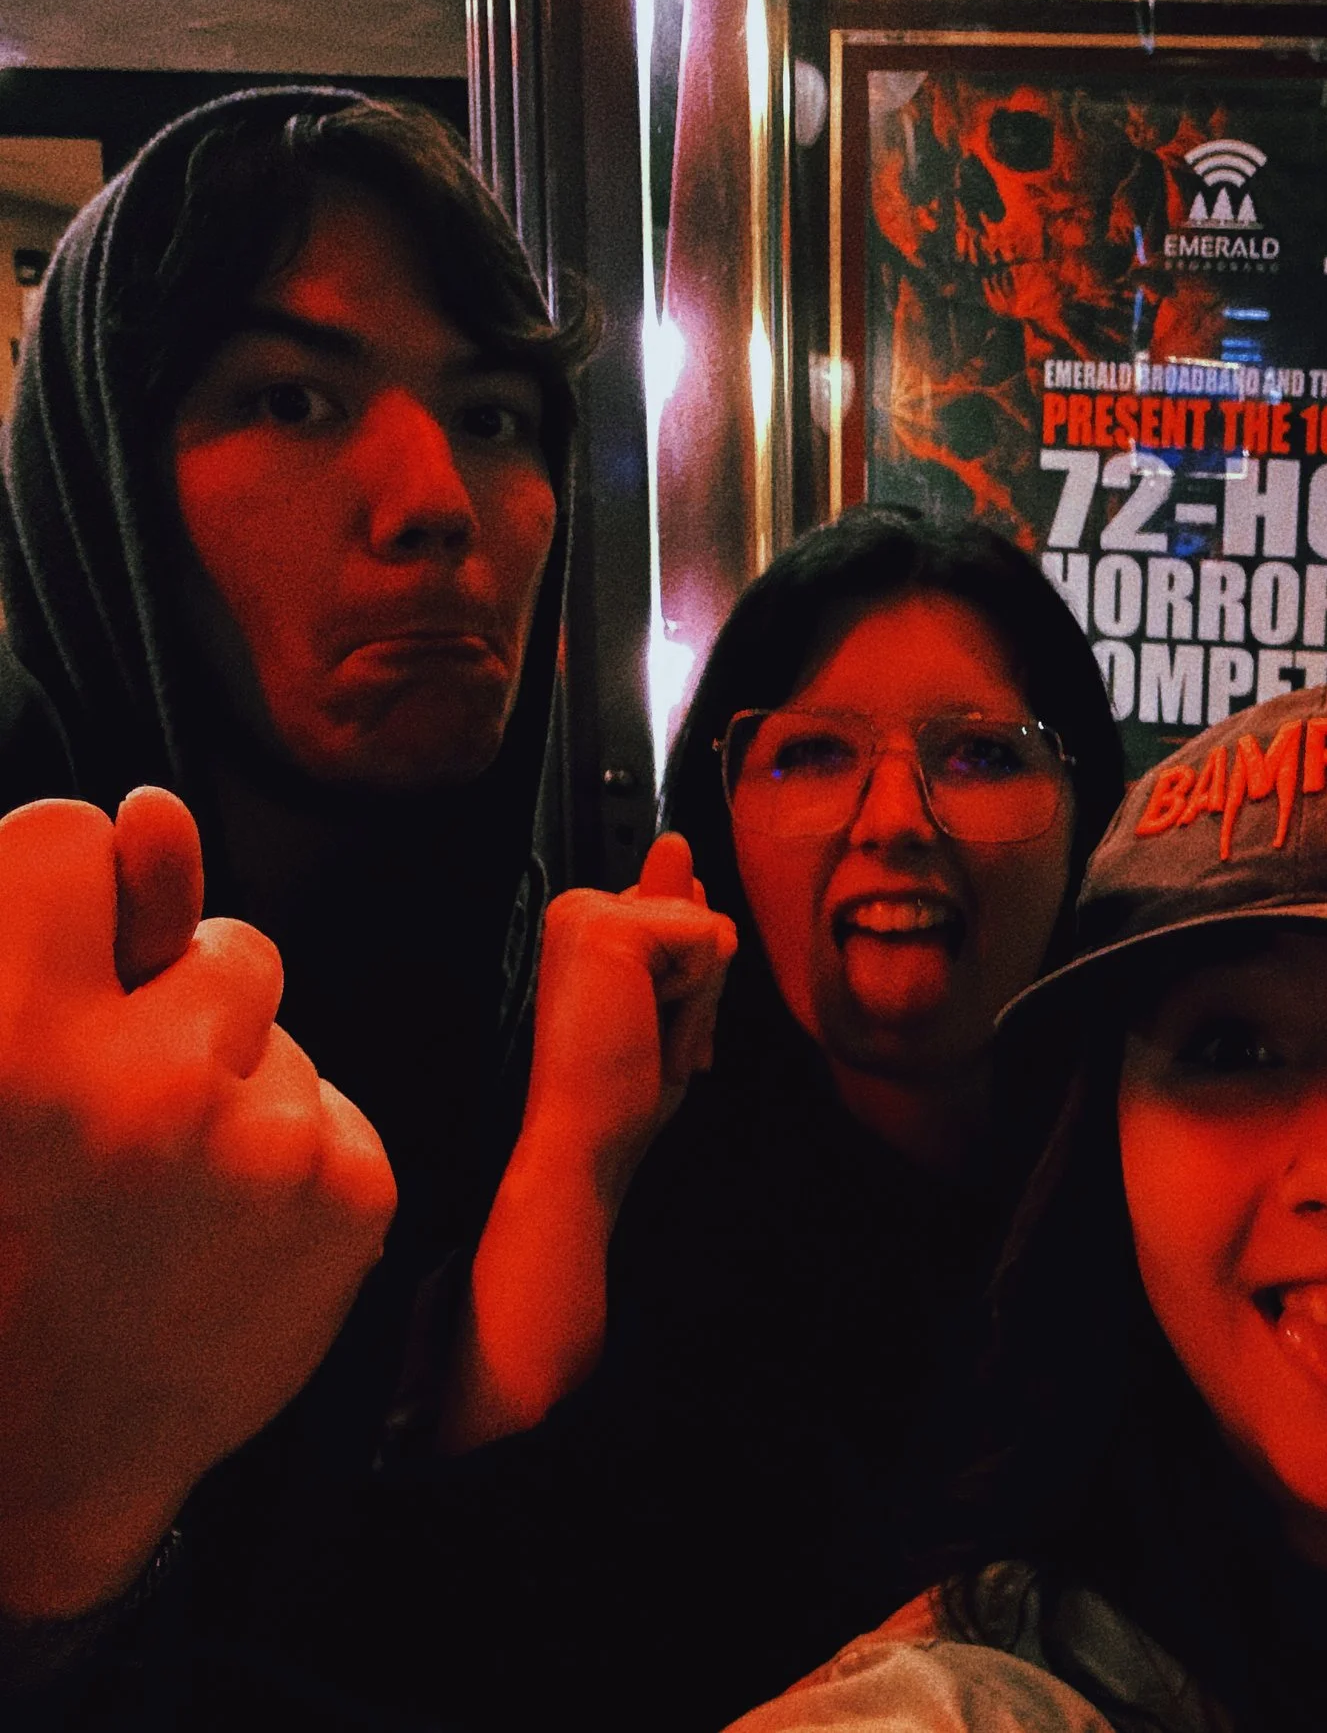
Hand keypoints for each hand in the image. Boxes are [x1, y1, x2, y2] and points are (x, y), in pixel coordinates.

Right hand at [0, 792, 394, 1618]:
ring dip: (236, 1079)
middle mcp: (140, 1083)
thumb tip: (162, 808)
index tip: (54, 974)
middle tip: (113, 1116)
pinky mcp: (351, 1194)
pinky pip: (333, 1106)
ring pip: (283, 1029)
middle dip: (180, 1002)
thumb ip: (74, 933)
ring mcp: (259, 1144)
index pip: (71, 839)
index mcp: (5, 1041)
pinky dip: (290, 1153)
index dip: (64, 900)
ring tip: (158, 1189)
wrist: (32, 1460)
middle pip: (226, 940)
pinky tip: (221, 1233)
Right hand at [450, 836, 735, 1448]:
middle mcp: (578, 904)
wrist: (581, 1138)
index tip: (640, 1029)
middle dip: (700, 990)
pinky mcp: (611, 927)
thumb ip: (676, 920)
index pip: (691, 923)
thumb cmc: (619, 1087)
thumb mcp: (665, 996)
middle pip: (707, 921)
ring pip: (712, 930)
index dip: (691, 988)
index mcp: (586, 921)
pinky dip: (695, 996)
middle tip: (642, 1037)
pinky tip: (642, 1023)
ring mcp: (590, 910)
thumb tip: (675, 842)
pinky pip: (710, 941)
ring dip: (698, 998)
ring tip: (642, 1035)